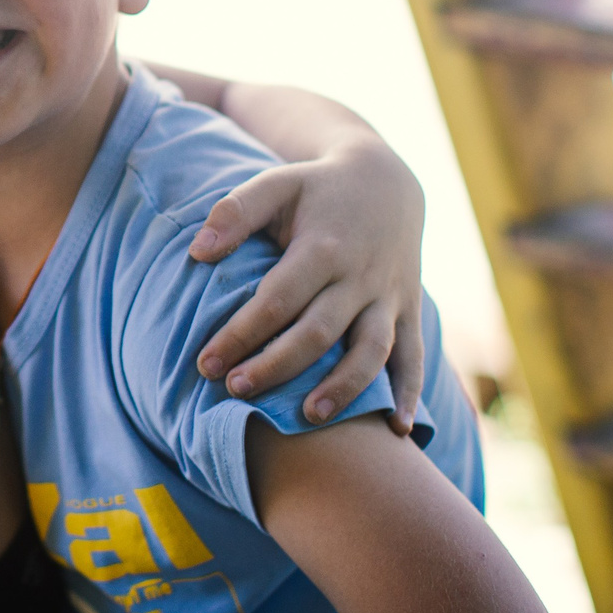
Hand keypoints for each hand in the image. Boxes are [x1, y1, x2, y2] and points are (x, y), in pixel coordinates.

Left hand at [189, 141, 425, 430]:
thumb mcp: (277, 183)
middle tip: (235, 391)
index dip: (241, 334)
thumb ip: (235, 211)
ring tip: (307, 418)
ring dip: (343, 387)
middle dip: (277, 366)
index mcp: (324, 246)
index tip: (206, 364)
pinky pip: (415, 356)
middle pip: (319, 331)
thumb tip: (197, 253)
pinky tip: (399, 431)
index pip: (278, 299)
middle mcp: (360, 276)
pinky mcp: (409, 310)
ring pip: (371, 350)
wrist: (387, 181)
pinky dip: (411, 393)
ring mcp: (389, 296)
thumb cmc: (316, 189)